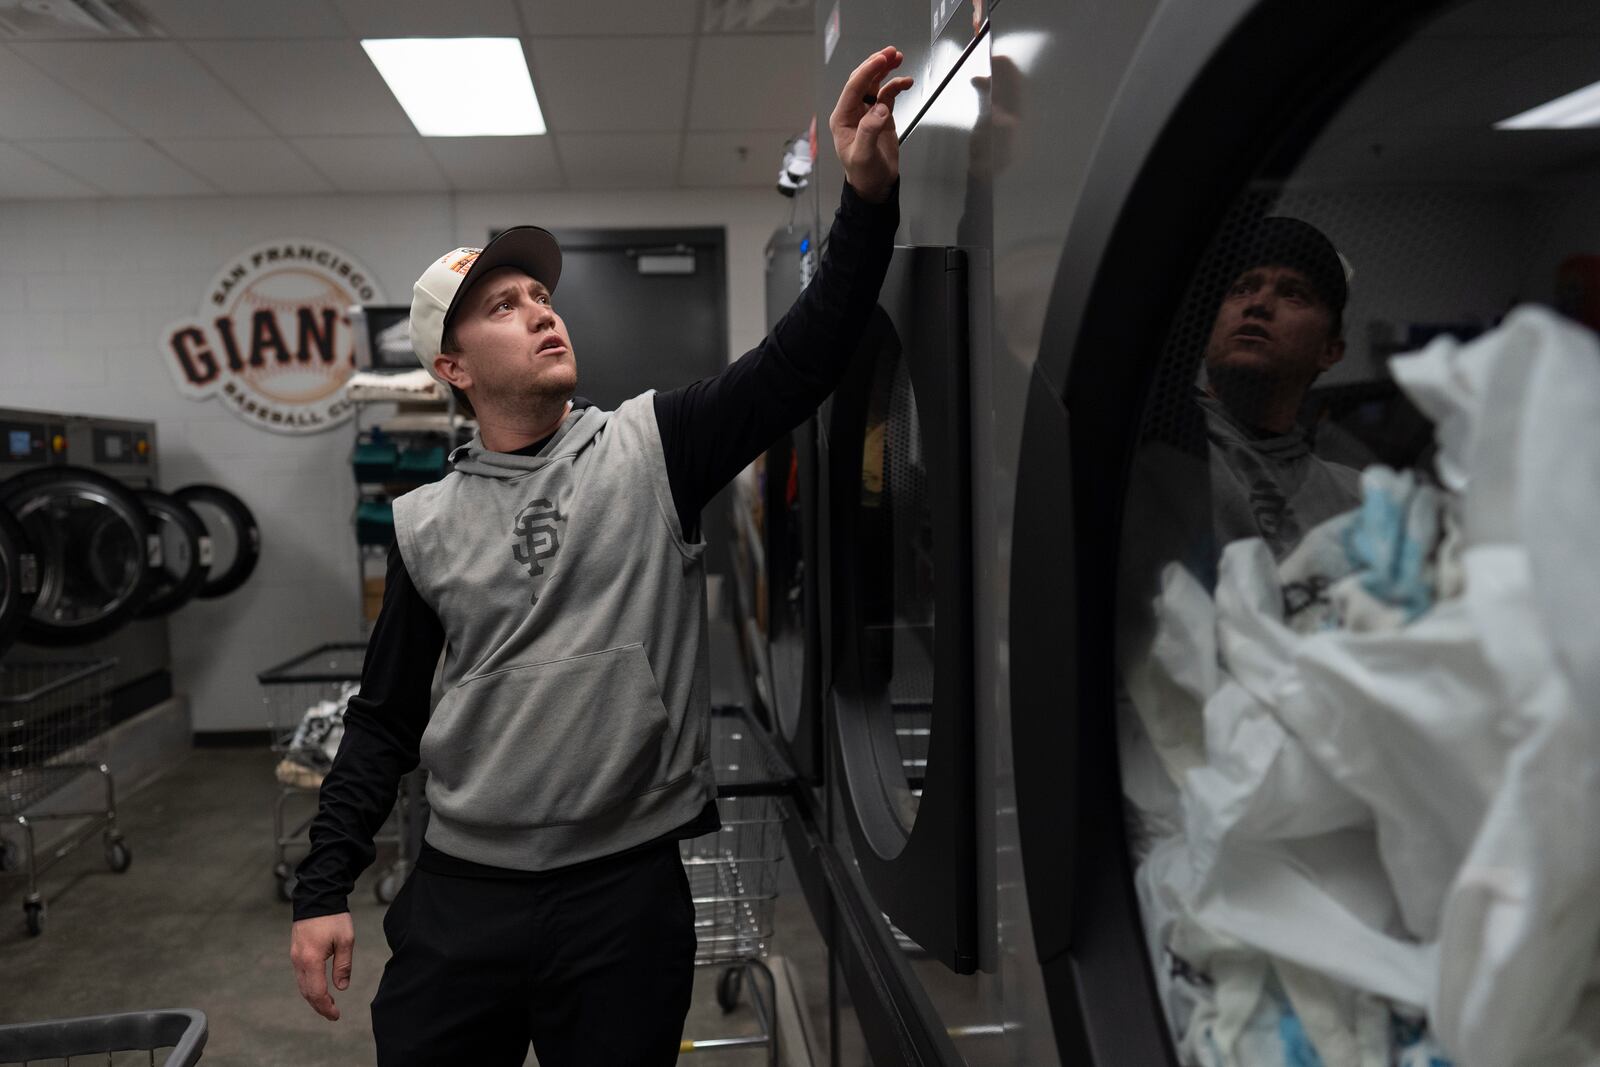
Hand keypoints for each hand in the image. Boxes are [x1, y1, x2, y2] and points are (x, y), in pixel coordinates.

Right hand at [291, 912, 355, 1020]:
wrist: (317, 897)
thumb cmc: (333, 918)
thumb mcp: (346, 940)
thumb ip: (343, 965)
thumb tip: (342, 987)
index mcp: (311, 959)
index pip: (316, 992)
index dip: (326, 1006)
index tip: (336, 1015)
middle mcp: (299, 961)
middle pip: (306, 992)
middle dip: (319, 1006)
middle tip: (333, 1014)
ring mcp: (295, 957)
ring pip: (302, 985)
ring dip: (313, 997)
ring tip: (328, 1004)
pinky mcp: (295, 952)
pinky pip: (300, 976)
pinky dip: (309, 986)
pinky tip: (319, 988)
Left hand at [830, 46, 914, 203]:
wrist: (876, 185)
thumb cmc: (864, 174)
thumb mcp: (863, 155)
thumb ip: (869, 131)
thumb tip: (879, 108)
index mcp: (842, 118)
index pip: (854, 88)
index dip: (867, 71)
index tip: (881, 59)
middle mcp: (853, 112)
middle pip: (863, 80)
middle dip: (876, 64)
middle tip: (891, 53)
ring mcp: (868, 112)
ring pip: (875, 84)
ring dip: (886, 70)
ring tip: (898, 58)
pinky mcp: (881, 116)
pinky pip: (887, 95)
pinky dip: (896, 86)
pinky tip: (906, 82)